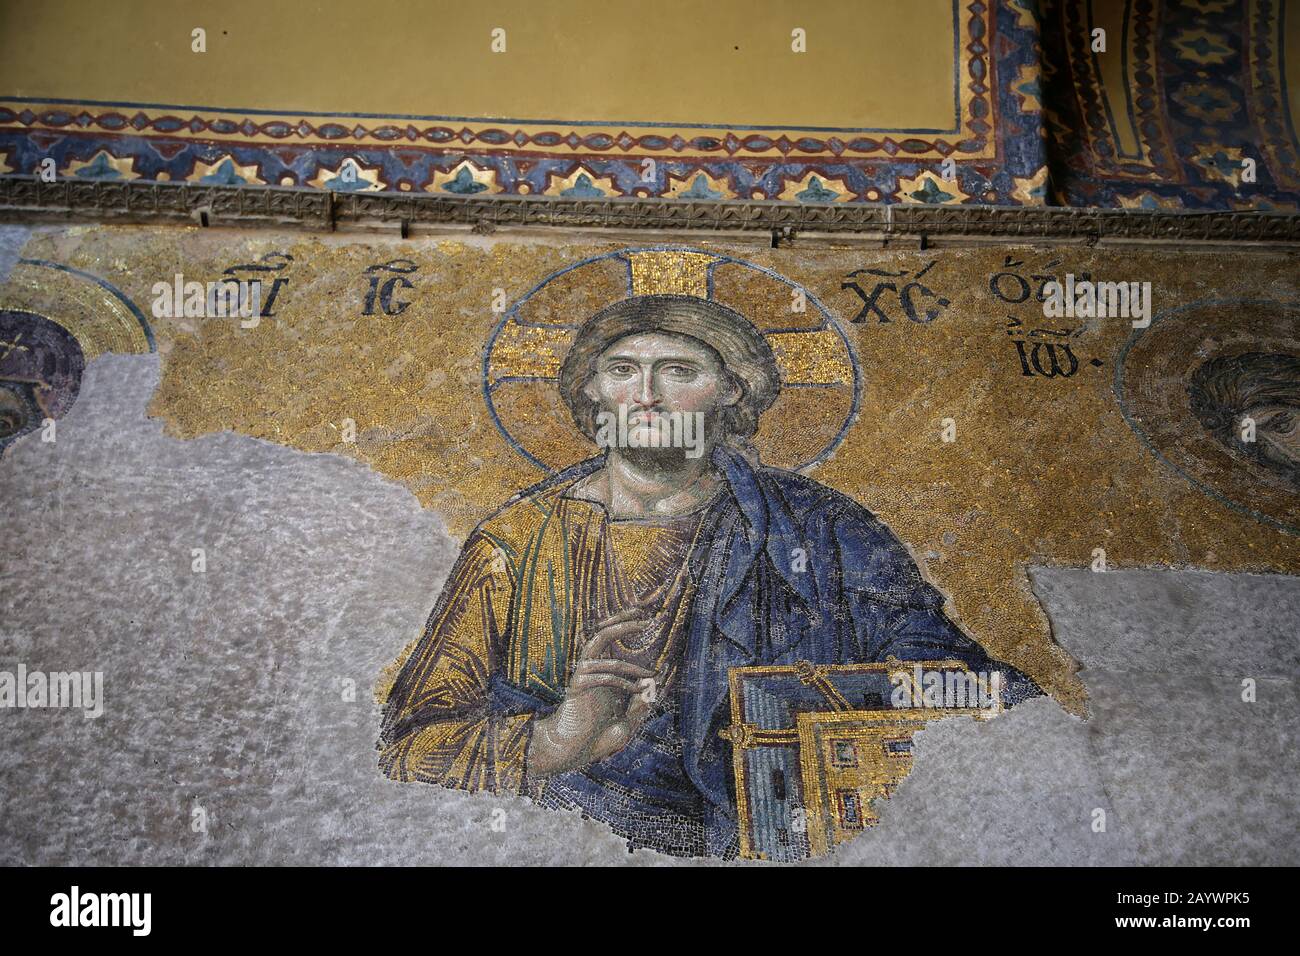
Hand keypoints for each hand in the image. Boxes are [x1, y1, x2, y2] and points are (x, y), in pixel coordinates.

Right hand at [527, 605, 659, 777]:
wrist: (575, 750)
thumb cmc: (600, 734)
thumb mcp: (629, 717)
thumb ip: (641, 701)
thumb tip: (655, 683)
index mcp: (600, 670)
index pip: (608, 638)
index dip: (621, 623)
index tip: (640, 614)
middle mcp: (590, 668)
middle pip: (601, 634)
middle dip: (622, 623)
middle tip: (642, 619)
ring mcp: (583, 676)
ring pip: (609, 659)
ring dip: (634, 668)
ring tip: (652, 676)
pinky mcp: (578, 686)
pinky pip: (605, 677)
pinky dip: (625, 683)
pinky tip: (638, 691)